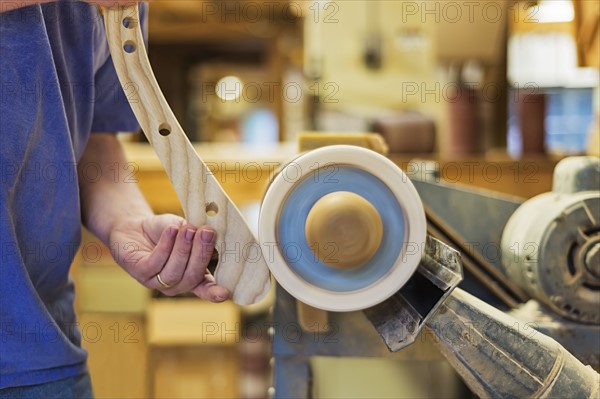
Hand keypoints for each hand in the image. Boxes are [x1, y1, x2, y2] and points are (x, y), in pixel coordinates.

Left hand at [109, 213, 230, 301]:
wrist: (136, 225)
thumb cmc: (166, 230)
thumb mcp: (187, 230)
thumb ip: (199, 235)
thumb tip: (213, 236)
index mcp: (192, 277)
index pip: (206, 289)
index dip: (215, 293)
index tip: (225, 294)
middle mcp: (175, 284)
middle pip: (192, 277)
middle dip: (201, 254)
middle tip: (207, 232)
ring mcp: (156, 281)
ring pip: (174, 272)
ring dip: (184, 249)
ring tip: (188, 229)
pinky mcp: (139, 272)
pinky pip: (155, 263)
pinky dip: (166, 246)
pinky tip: (171, 231)